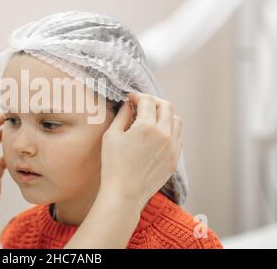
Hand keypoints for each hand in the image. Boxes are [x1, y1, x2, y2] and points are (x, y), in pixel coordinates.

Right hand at [101, 92, 182, 206]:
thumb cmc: (113, 165)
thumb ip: (121, 116)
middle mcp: (164, 134)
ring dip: (165, 114)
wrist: (124, 193)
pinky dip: (170, 130)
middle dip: (153, 101)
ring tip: (152, 118)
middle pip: (166, 106)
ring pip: (176, 120)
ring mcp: (172, 148)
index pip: (147, 101)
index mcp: (146, 127)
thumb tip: (128, 105)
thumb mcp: (111, 136)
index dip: (137, 96)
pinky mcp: (174, 159)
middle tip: (142, 104)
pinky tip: (157, 135)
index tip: (130, 98)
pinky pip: (178, 137)